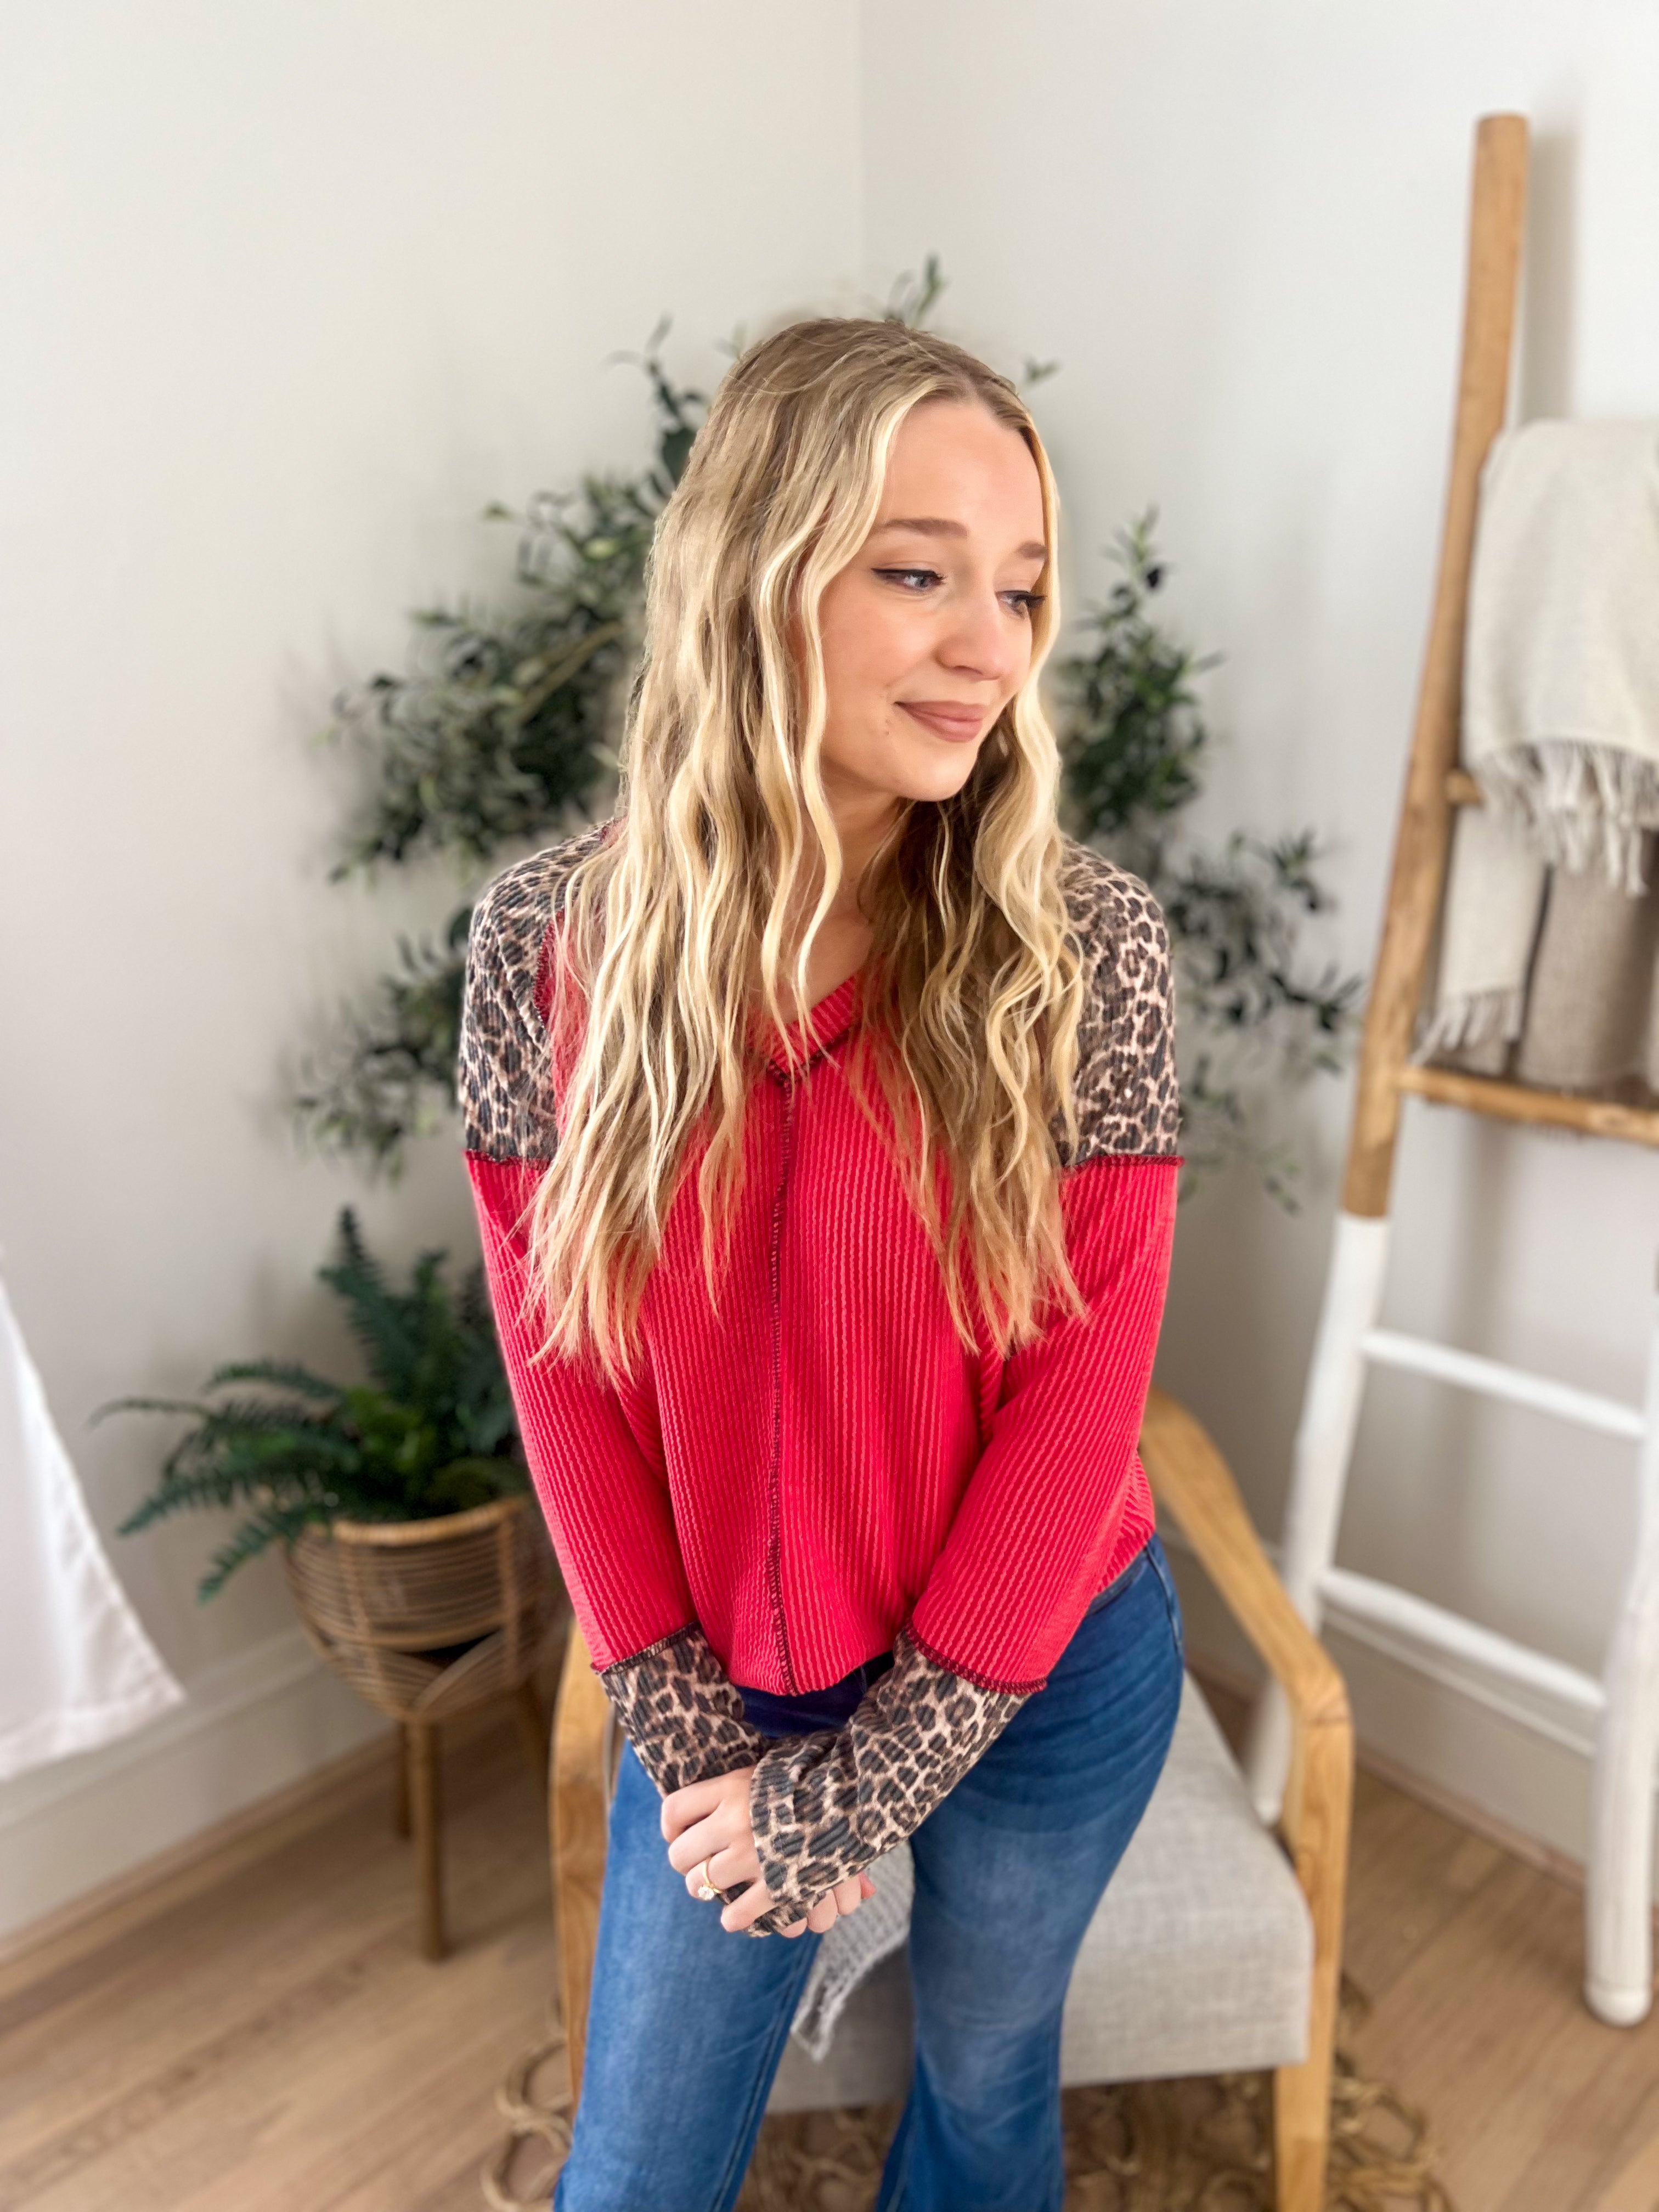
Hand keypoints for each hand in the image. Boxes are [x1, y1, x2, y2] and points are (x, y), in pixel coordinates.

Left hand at [660, 1766, 874, 1936]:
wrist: (859, 1789)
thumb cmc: (813, 1776)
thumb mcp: (771, 1767)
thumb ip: (740, 1785)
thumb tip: (706, 1809)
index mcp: (731, 1786)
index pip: (675, 1810)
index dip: (670, 1826)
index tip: (677, 1834)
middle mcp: (733, 1820)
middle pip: (682, 1854)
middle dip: (686, 1865)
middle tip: (696, 1869)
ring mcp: (751, 1854)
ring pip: (704, 1883)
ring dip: (706, 1890)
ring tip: (711, 1890)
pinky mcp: (774, 1883)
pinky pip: (737, 1912)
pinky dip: (733, 1918)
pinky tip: (733, 1917)